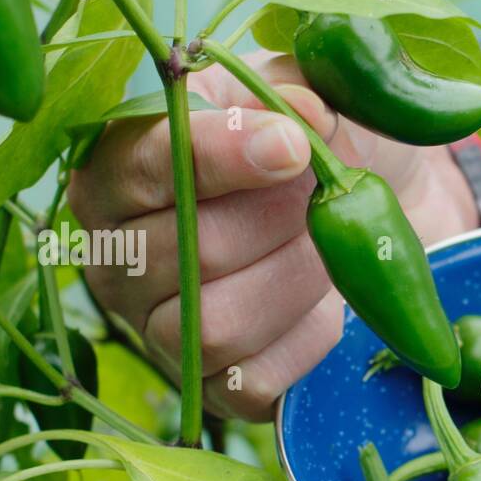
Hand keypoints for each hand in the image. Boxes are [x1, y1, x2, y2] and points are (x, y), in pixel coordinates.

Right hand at [68, 51, 479, 420]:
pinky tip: (326, 303)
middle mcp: (117, 259)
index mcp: (116, 171)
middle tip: (321, 196)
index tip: (294, 145)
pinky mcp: (211, 390)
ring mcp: (156, 332)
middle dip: (277, 222)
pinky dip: (307, 339)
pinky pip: (254, 379)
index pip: (145, 166)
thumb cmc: (312, 144)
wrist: (364, 214)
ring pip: (216, 324)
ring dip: (295, 281)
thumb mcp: (299, 93)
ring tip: (325, 247)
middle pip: (189, 251)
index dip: (221, 156)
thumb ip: (292, 90)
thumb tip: (300, 113)